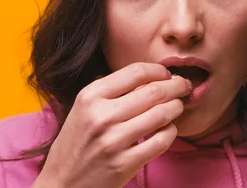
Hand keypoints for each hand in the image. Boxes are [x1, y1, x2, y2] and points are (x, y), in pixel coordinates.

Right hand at [32, 62, 191, 187]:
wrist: (62, 182)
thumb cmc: (77, 141)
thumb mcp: (85, 108)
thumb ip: (113, 91)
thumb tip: (152, 77)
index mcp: (90, 96)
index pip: (136, 72)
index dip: (159, 70)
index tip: (167, 74)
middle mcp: (101, 116)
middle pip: (154, 91)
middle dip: (176, 86)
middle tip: (184, 86)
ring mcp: (113, 141)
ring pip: (162, 115)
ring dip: (177, 107)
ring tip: (178, 106)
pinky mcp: (124, 164)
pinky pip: (161, 141)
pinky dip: (171, 132)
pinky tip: (168, 129)